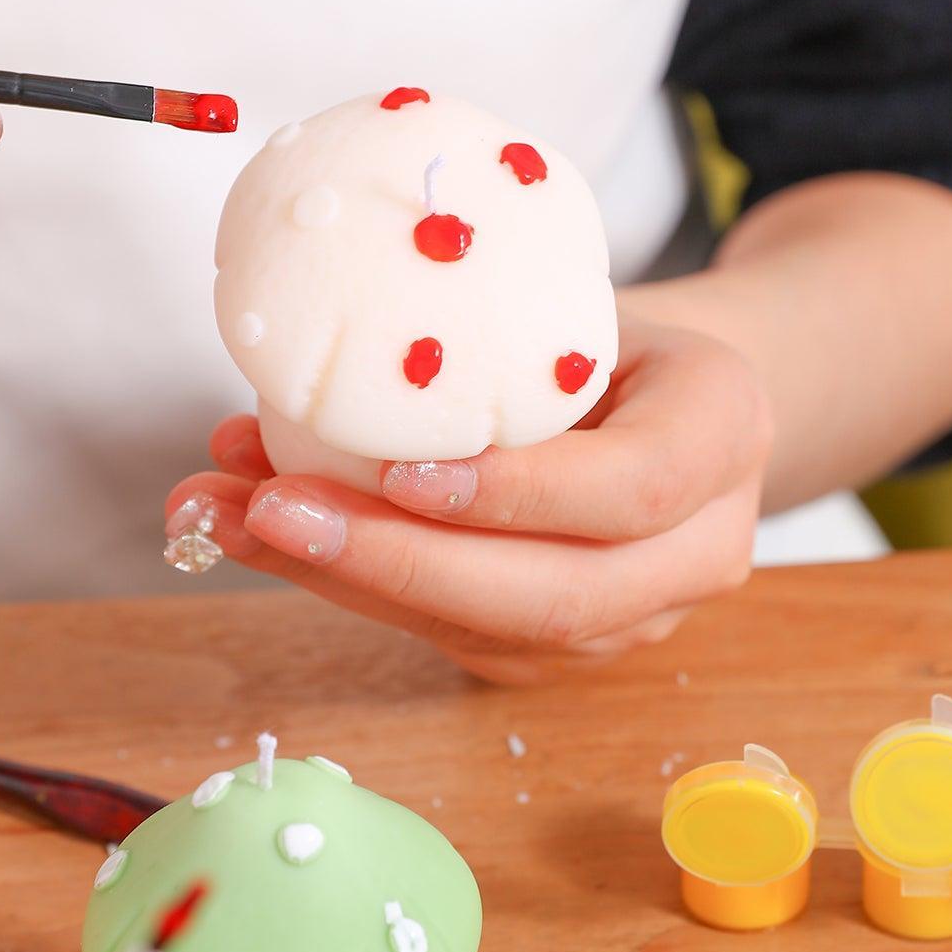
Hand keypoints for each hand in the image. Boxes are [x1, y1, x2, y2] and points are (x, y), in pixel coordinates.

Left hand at [167, 318, 769, 682]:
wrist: (666, 402)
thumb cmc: (608, 334)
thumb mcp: (574, 301)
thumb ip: (489, 332)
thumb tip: (316, 346)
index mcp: (722, 433)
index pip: (633, 489)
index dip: (517, 493)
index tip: (398, 472)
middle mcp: (699, 549)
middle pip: (558, 596)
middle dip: (398, 562)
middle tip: (271, 511)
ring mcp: (638, 617)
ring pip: (493, 632)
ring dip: (348, 580)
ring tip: (228, 514)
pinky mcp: (567, 651)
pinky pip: (456, 639)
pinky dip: (354, 588)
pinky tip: (269, 536)